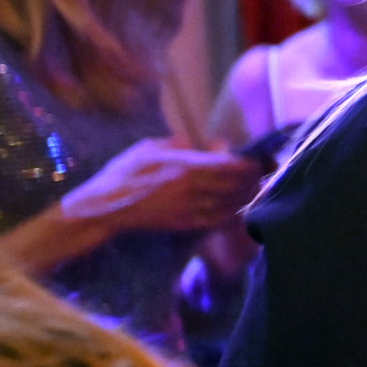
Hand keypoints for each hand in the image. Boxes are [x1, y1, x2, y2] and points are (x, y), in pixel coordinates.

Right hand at [67, 139, 262, 235]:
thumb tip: (197, 143)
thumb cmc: (123, 173)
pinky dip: (232, 212)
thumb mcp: (148, 147)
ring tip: (254, 186)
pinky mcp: (185, 224)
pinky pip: (218, 220)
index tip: (254, 157)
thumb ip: (176, 144)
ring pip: (231, 203)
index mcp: (185, 166)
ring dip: (247, 195)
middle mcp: (192, 188)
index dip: (247, 162)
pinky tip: (237, 205)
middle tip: (261, 171)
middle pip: (236, 185)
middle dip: (253, 178)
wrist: (105, 208)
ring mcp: (190, 209)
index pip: (229, 165)